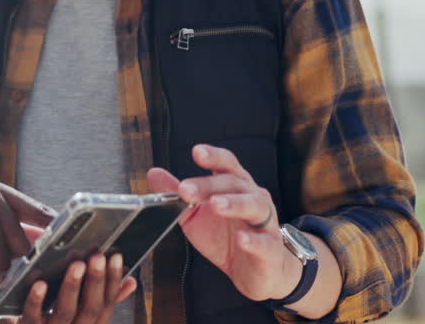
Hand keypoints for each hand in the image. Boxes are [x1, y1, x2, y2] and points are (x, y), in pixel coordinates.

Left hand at [18, 253, 136, 323]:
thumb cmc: (62, 322)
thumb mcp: (86, 314)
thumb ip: (105, 299)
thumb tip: (131, 282)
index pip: (108, 304)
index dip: (114, 281)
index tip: (116, 257)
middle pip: (90, 309)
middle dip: (95, 281)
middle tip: (97, 257)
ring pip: (65, 312)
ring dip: (72, 287)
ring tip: (76, 265)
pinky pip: (33, 317)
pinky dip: (36, 300)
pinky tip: (40, 283)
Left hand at [147, 145, 301, 300]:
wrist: (256, 272)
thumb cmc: (227, 238)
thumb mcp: (195, 216)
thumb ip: (176, 195)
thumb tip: (153, 172)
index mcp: (235, 187)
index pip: (227, 165)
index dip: (213, 156)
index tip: (197, 152)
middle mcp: (253, 198)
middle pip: (234, 184)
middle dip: (209, 185)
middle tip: (186, 190)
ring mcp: (265, 223)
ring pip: (254, 206)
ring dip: (234, 203)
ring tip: (215, 204)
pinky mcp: (271, 250)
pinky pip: (265, 242)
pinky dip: (254, 240)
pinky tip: (241, 239)